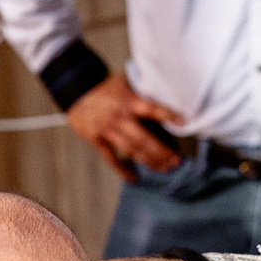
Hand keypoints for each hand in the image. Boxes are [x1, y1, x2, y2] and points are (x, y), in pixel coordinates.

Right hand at [65, 73, 183, 180]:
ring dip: (149, 161)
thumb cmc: (106, 86)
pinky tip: (134, 178)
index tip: (184, 122)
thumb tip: (165, 95)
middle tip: (176, 161)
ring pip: (131, 150)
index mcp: (129, 101)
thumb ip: (141, 92)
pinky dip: (123, 170)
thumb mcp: (125, 82)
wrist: (76, 89)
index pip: (152, 108)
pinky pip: (111, 158)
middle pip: (144, 139)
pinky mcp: (96, 139)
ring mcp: (107, 129)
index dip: (168, 115)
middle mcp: (119, 117)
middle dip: (162, 152)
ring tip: (164, 168)